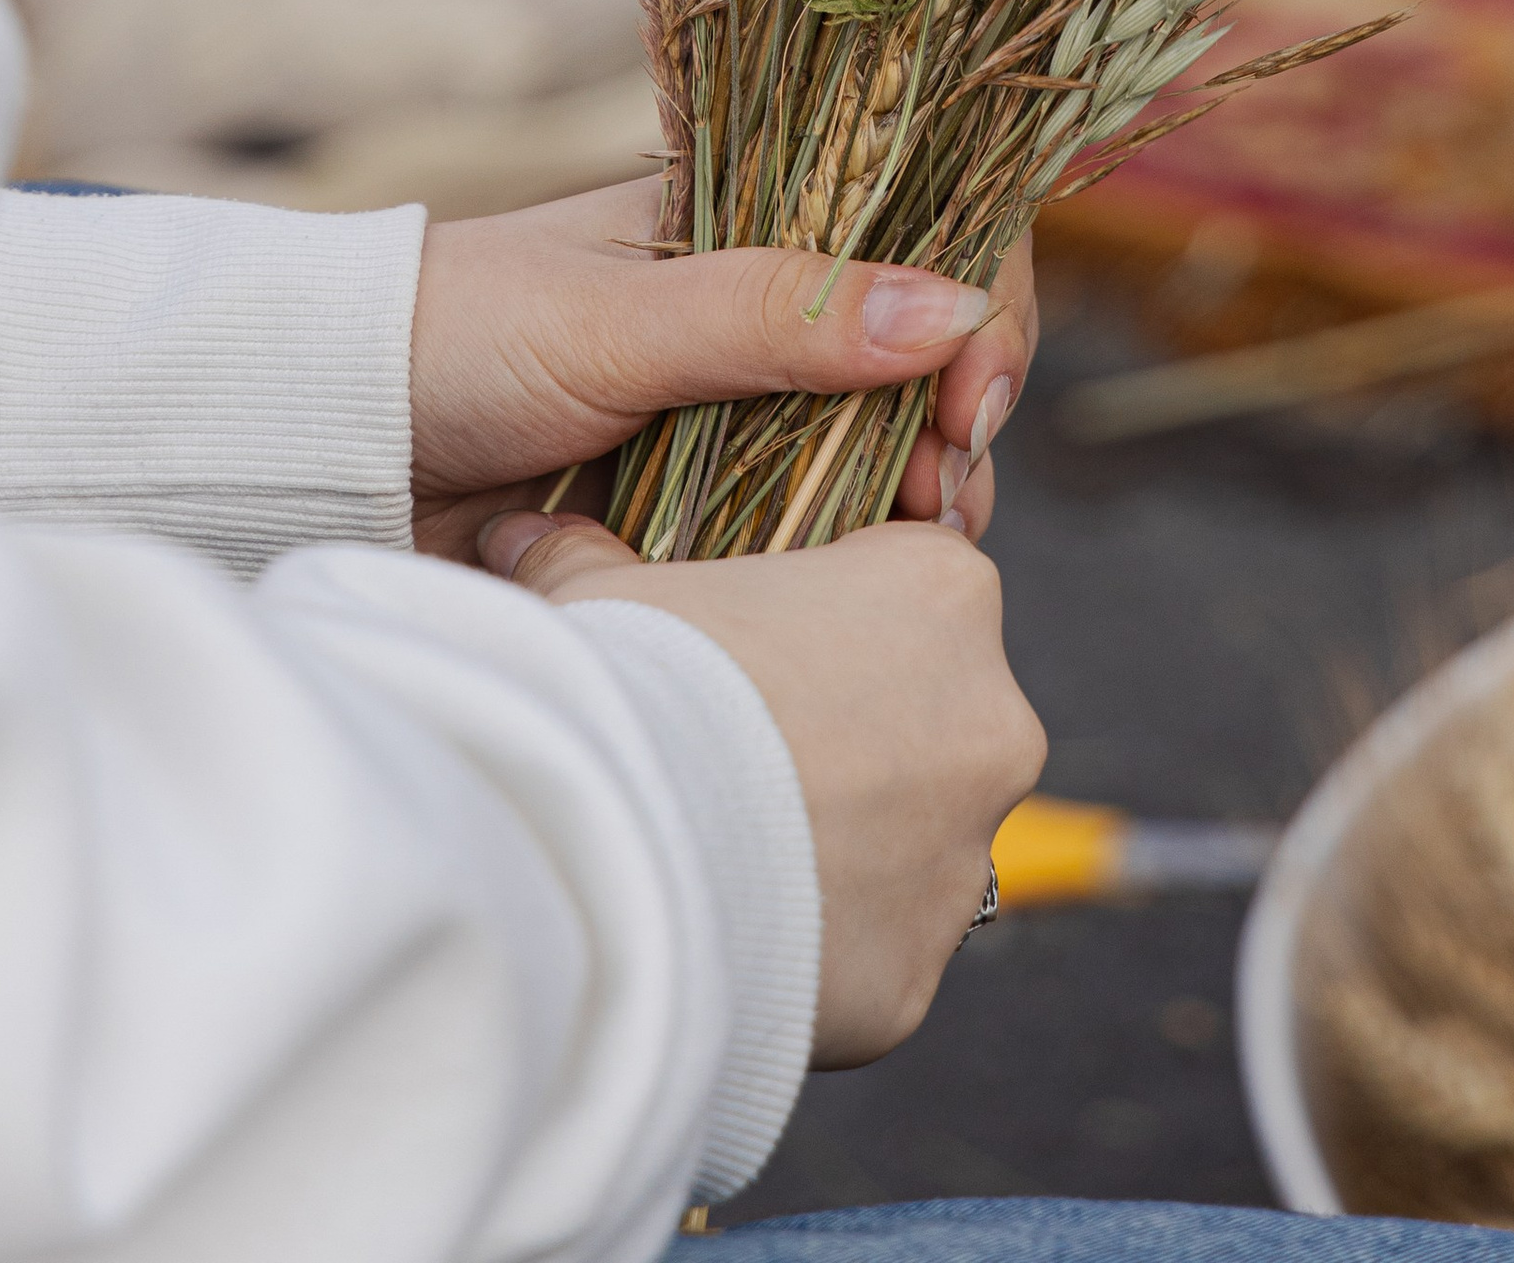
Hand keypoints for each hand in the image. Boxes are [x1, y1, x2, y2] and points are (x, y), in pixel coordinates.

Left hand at [409, 182, 1037, 559]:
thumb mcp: (616, 318)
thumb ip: (776, 313)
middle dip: (957, 438)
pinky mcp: (707, 521)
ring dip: (906, 519)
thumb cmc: (455, 339)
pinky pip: (804, 549)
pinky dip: (829, 578)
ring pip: (880, 468)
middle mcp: (767, 322)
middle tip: (938, 503)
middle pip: (926, 370)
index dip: (976, 316)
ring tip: (887, 560)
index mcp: (757, 228)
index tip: (970, 400)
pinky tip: (826, 605)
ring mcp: (741, 424)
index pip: (927, 241)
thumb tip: (951, 308)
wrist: (327, 452)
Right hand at [483, 508, 1045, 1062]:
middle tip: (733, 751)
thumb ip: (590, 555)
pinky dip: (814, 946)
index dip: (837, 609)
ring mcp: (962, 860)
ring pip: (912, 843)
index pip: (920, 582)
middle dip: (848, 733)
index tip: (762, 641)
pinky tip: (727, 931)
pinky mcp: (917, 980)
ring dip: (839, 844)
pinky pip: (871, 952)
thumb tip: (522, 533)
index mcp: (944, 592)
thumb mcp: (610, 591)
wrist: (621, 857)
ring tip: (720, 848)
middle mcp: (992, 721)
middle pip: (930, 715)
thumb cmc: (634, 681)